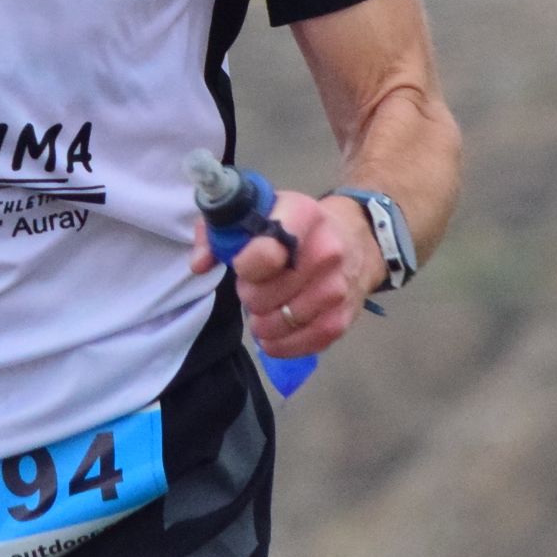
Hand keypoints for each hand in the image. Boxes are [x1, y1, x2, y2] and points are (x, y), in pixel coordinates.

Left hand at [186, 189, 377, 361]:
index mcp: (303, 215)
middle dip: (250, 294)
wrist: (357, 239)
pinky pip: (300, 345)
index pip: (266, 251)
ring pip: (277, 324)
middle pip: (264, 294)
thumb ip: (220, 232)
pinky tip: (273, 333)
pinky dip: (279, 344)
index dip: (244, 265)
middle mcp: (326, 252)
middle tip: (257, 284)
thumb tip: (199, 264)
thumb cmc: (297, 225)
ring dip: (261, 321)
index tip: (241, 266)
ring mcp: (336, 289)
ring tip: (264, 307)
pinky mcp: (341, 320)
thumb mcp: (260, 211)